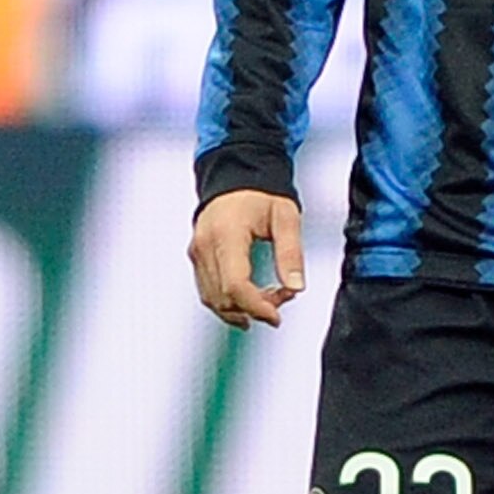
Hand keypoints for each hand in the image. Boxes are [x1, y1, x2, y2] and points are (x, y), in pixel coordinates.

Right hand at [190, 189, 305, 328]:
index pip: (235, 285)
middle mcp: (205, 246)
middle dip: (254, 308)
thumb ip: (291, 253)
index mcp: (227, 234)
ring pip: (213, 299)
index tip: (276, 317)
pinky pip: (209, 291)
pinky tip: (253, 296)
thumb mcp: (287, 217)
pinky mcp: (197, 257)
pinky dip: (230, 301)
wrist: (236, 176)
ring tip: (270, 297)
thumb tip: (296, 286)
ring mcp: (197, 252)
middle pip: (223, 297)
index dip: (256, 307)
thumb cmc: (262, 195)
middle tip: (282, 298)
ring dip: (242, 308)